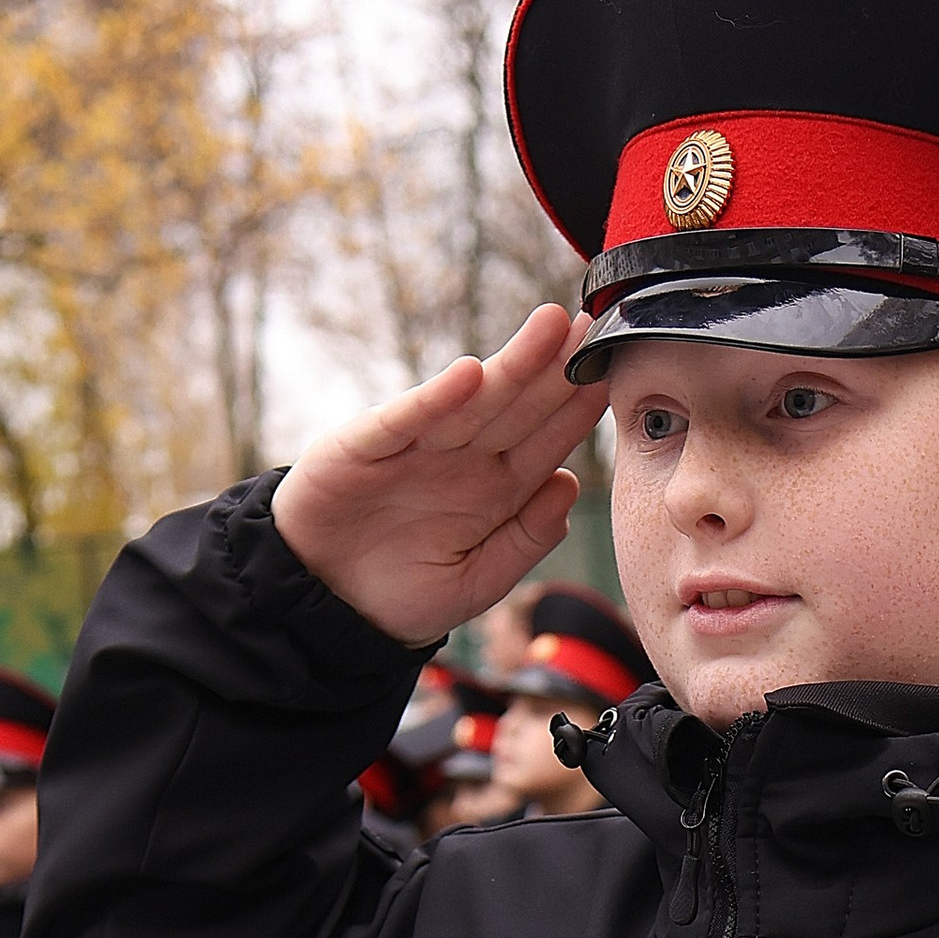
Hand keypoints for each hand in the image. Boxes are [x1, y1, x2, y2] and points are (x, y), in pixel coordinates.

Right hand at [271, 308, 605, 647]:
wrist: (325, 610)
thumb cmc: (403, 595)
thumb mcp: (477, 582)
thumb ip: (523, 539)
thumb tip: (568, 486)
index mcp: (495, 490)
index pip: (546, 440)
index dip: (577, 407)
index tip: (613, 372)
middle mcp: (461, 459)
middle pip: (517, 407)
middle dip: (554, 368)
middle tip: (590, 326)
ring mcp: (416, 447)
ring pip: (471, 401)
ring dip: (510, 364)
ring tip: (548, 328)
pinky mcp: (365, 446)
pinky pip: (406, 420)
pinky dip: (435, 399)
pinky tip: (469, 375)